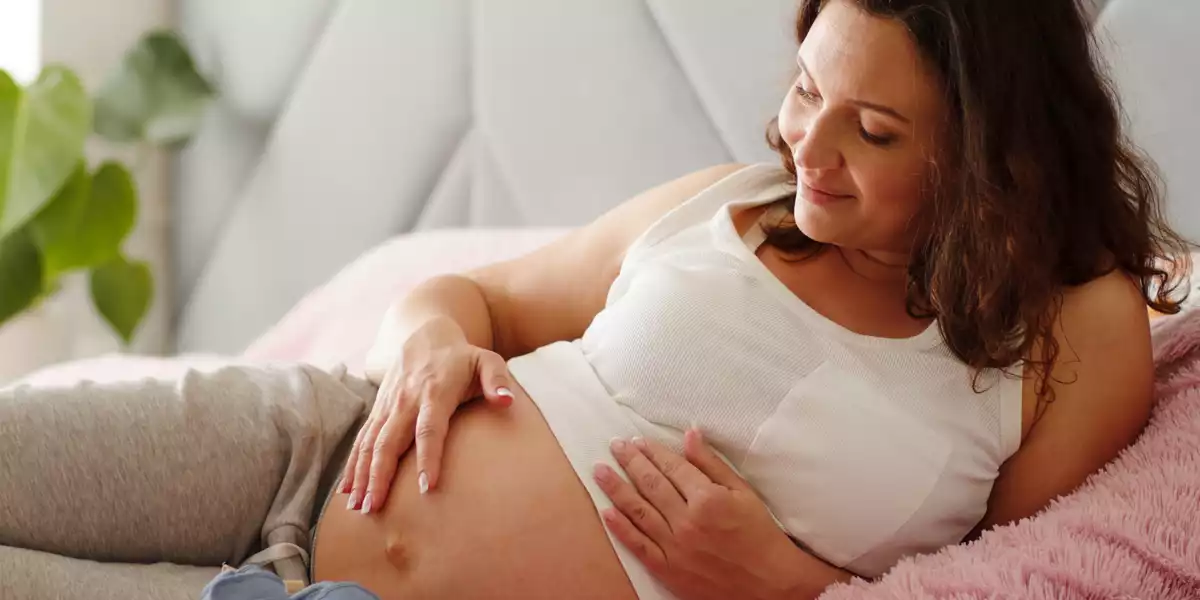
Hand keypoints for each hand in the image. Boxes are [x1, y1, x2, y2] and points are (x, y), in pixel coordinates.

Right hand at [340, 320, 513, 513]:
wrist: (426, 336)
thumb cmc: (464, 358)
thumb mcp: (487, 361)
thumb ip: (498, 380)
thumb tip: (506, 401)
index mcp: (435, 392)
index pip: (429, 429)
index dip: (428, 457)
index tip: (426, 486)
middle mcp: (406, 401)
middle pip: (390, 441)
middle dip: (379, 475)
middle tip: (374, 508)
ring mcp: (388, 406)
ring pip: (370, 444)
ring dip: (361, 475)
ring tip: (358, 507)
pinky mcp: (378, 410)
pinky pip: (362, 439)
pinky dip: (352, 464)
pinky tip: (346, 490)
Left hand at [594, 430, 815, 599]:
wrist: (770, 584)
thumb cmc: (761, 535)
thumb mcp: (743, 492)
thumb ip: (712, 463)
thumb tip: (690, 435)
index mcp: (707, 499)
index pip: (672, 468)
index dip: (653, 452)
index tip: (638, 441)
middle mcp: (687, 521)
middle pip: (651, 484)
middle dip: (630, 462)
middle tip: (615, 447)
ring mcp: (675, 547)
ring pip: (638, 511)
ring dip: (616, 488)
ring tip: (600, 471)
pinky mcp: (668, 569)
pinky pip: (638, 545)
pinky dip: (620, 528)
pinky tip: (606, 511)